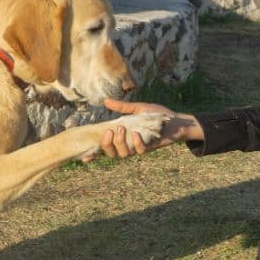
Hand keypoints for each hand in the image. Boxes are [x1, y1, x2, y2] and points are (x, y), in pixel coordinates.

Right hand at [83, 98, 204, 161]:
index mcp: (122, 136)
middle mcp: (127, 144)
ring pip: (123, 154)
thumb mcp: (137, 109)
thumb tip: (105, 101)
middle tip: (109, 131)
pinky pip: (139, 151)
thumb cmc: (157, 116)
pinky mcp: (149, 148)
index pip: (106, 146)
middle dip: (106, 144)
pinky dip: (136, 143)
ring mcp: (137, 148)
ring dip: (119, 143)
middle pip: (111, 153)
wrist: (176, 121)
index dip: (94, 153)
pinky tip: (136, 134)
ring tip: (122, 129)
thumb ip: (122, 108)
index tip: (83, 158)